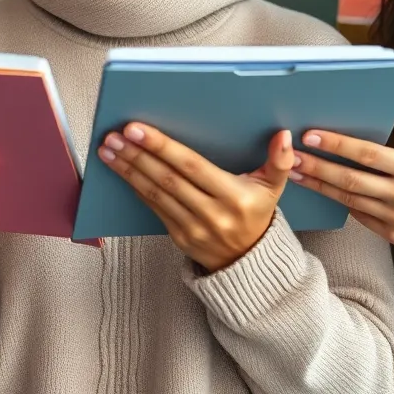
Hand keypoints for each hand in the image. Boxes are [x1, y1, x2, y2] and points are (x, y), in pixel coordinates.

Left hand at [99, 122, 294, 271]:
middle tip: (113, 135)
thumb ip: (280, 162)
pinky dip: (135, 187)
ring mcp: (192, 228)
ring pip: (155, 193)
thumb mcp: (274, 188)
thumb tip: (285, 135)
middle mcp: (211, 213)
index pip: (191, 166)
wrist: (251, 264)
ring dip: (128, 169)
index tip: (136, 129)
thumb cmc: (258, 215)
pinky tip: (121, 170)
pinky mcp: (178, 237)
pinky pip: (153, 208)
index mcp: (233, 196)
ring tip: (108, 149)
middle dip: (136, 155)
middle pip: (167, 179)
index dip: (162, 147)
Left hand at [289, 89, 393, 255]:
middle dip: (318, 167)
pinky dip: (340, 204)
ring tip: (295, 174)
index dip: (336, 145)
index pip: (367, 154)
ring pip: (350, 200)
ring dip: (320, 186)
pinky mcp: (393, 235)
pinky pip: (360, 217)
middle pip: (351, 179)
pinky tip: (321, 191)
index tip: (311, 135)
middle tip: (291, 156)